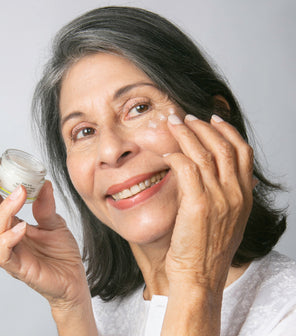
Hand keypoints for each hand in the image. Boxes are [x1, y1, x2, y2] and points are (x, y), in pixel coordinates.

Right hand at [0, 154, 88, 309]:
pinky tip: (22, 226)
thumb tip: (43, 181)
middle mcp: (3, 238)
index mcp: (9, 224)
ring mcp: (8, 253)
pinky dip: (9, 238)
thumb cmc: (60, 252)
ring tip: (19, 192)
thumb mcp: (54, 222)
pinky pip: (3, 254)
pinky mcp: (17, 268)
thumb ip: (45, 205)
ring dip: (2, 209)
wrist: (73, 278)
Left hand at [163, 114, 253, 292]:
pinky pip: (187, 168)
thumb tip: (217, 175)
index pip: (242, 152)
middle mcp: (236, 194)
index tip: (212, 119)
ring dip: (187, 134)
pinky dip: (175, 155)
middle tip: (186, 117)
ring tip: (172, 123)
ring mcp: (220, 199)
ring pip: (205, 153)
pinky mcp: (199, 205)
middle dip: (203, 126)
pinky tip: (165, 152)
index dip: (227, 131)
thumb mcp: (227, 221)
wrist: (200, 277)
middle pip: (224, 146)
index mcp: (245, 196)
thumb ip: (226, 195)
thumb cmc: (207, 250)